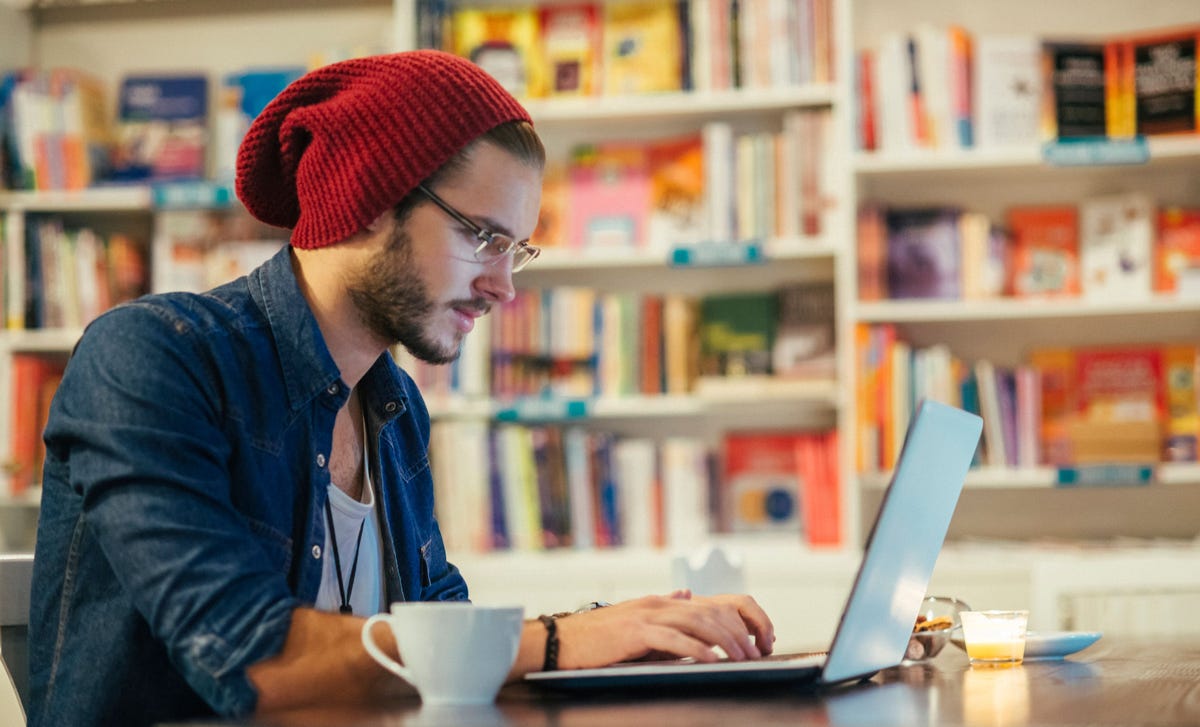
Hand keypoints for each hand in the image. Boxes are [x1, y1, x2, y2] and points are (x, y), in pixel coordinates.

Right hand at [553, 591, 774, 669]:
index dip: (736, 621)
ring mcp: (646, 615)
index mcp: (661, 602)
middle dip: (737, 633)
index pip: (709, 606)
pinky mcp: (635, 632)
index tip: (753, 642)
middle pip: (709, 612)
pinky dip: (695, 648)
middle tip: (754, 654)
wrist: (564, 640)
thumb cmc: (600, 637)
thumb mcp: (638, 621)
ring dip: (724, 641)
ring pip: (697, 622)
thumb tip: (687, 596)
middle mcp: (657, 603)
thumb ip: (664, 611)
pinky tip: (710, 660)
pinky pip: (672, 638)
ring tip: (740, 658)